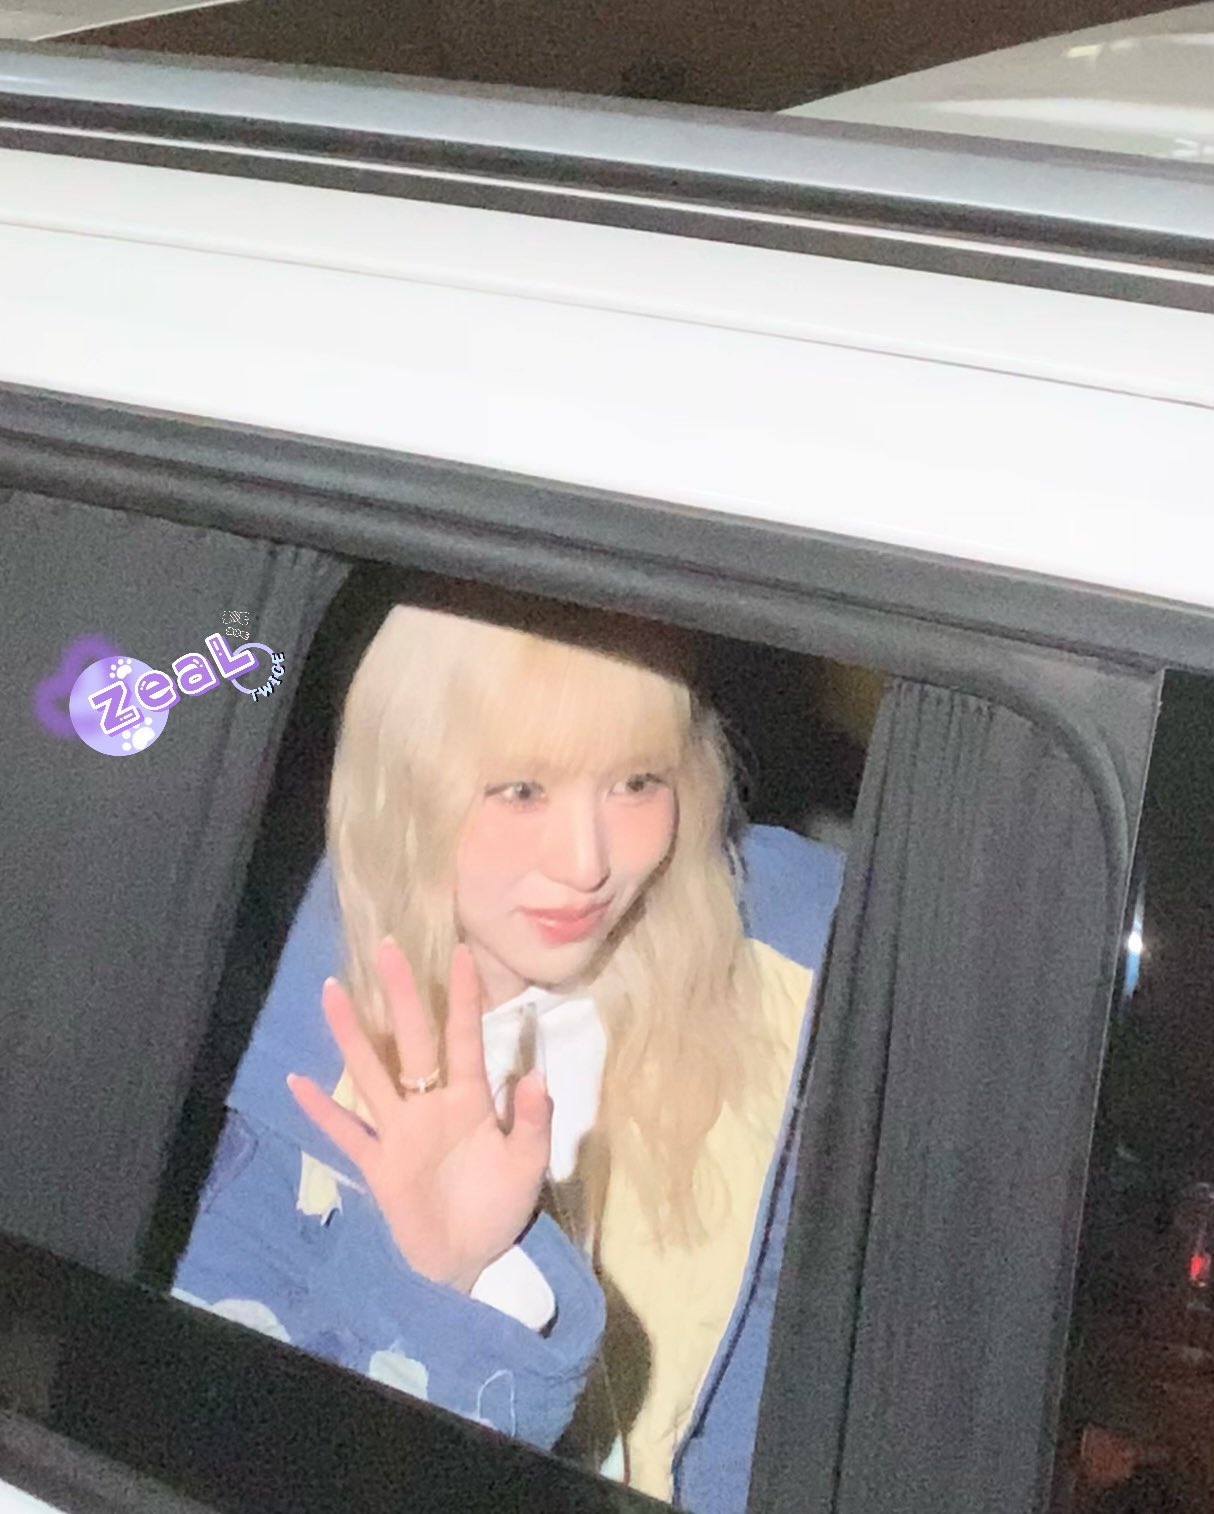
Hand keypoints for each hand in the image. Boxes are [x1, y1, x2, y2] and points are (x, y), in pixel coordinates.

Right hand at [288, 939, 552, 1293]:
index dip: (464, 998)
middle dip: (401, 996)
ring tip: (332, 993)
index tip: (462, 952)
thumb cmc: (500, 1207)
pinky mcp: (378, 1166)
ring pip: (370, 1074)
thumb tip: (535, 1076)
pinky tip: (297, 1083)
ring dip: (351, 1036)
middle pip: (411, 1041)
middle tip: (388, 948)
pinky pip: (346, 1134)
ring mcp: (399, 1133)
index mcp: (469, 1100)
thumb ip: (533, 1122)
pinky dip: (321, 1112)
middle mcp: (429, 1105)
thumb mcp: (527, 1166)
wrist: (470, 1263)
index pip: (465, 1038)